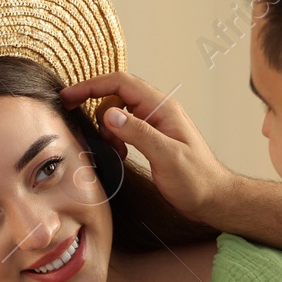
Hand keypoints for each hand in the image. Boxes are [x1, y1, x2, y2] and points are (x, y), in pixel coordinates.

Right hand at [60, 73, 233, 225]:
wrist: (213, 198)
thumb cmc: (196, 180)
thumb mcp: (166, 157)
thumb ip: (139, 133)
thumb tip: (109, 114)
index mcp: (162, 108)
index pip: (121, 83)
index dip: (91, 86)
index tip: (68, 97)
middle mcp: (158, 110)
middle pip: (117, 94)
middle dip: (95, 105)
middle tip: (75, 120)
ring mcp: (155, 123)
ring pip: (119, 112)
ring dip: (107, 127)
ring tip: (114, 150)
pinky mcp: (152, 137)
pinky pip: (126, 127)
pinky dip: (116, 137)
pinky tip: (120, 154)